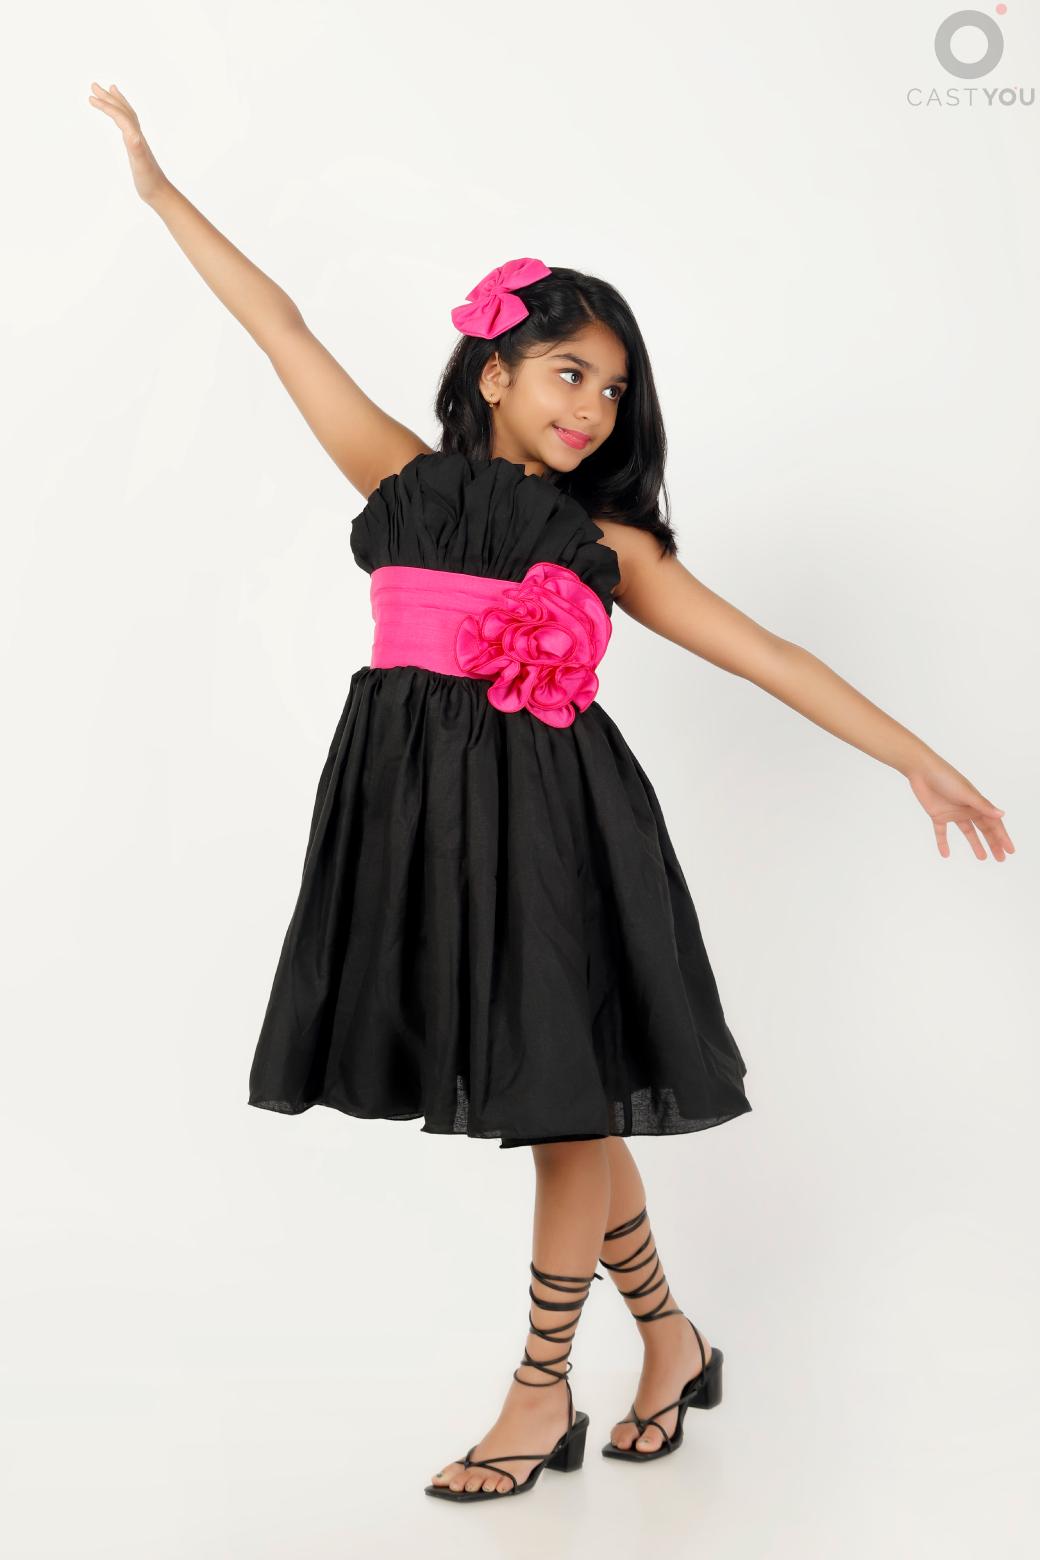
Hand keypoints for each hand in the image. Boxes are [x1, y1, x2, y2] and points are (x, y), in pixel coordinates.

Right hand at [87, 82, 167, 204]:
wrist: (160, 193)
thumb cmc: (149, 181)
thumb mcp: (141, 165)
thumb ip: (137, 149)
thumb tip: (132, 134)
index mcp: (136, 137)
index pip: (120, 116)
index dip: (106, 106)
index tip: (90, 98)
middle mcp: (137, 136)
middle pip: (123, 111)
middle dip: (108, 98)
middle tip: (94, 85)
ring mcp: (137, 141)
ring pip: (127, 116)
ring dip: (116, 103)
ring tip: (109, 91)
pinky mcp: (136, 148)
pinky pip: (127, 127)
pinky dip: (121, 118)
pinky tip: (118, 119)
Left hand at [906, 760, 1013, 860]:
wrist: (922, 771)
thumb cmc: (946, 778)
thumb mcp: (966, 793)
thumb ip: (982, 805)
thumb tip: (1002, 814)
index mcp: (977, 803)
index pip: (993, 823)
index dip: (1002, 837)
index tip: (1009, 850)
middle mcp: (967, 809)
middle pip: (983, 829)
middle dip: (993, 843)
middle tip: (1001, 858)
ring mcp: (953, 812)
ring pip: (967, 831)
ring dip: (975, 844)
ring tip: (982, 858)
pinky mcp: (938, 815)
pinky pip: (941, 832)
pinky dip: (943, 843)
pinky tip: (945, 854)